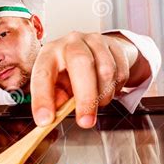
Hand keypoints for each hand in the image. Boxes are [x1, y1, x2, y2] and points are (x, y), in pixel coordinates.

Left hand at [30, 31, 149, 127]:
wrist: (95, 53)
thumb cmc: (70, 73)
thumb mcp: (57, 86)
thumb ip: (55, 100)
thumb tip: (53, 118)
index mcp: (49, 53)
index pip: (42, 74)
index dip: (43, 98)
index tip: (45, 120)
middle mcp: (70, 42)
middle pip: (81, 63)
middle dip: (85, 97)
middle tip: (85, 122)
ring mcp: (94, 41)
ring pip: (106, 71)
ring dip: (103, 96)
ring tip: (97, 104)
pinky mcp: (115, 46)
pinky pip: (120, 73)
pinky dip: (115, 90)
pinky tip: (107, 90)